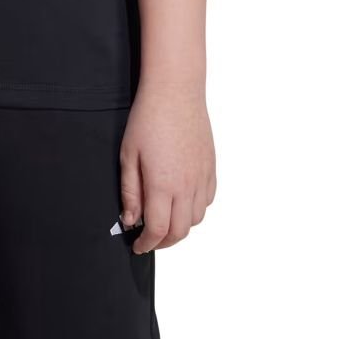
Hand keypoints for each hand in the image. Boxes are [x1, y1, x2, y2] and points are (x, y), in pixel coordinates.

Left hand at [119, 82, 215, 254]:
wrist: (175, 92)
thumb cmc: (148, 119)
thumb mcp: (128, 155)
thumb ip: (130, 192)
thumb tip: (131, 220)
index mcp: (163, 185)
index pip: (158, 230)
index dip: (146, 244)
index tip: (137, 245)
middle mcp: (187, 186)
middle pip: (180, 231)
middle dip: (164, 242)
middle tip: (149, 239)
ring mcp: (202, 178)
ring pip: (196, 219)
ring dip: (180, 228)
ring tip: (165, 222)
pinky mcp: (211, 168)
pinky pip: (208, 201)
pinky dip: (196, 210)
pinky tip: (183, 203)